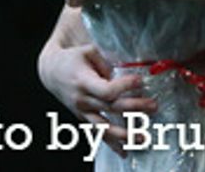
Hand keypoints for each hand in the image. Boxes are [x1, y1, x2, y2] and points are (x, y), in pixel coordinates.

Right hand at [37, 23, 152, 155]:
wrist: (51, 71)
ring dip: (125, 134)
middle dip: (135, 108)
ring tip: (143, 137)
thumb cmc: (72, 59)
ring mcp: (82, 112)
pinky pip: (98, 134)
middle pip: (111, 107)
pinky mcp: (83, 118)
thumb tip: (123, 75)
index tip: (140, 80)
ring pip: (104, 127)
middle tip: (153, 105)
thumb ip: (105, 62)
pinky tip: (125, 152)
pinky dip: (111, 144)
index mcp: (83, 81)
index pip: (106, 90)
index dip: (125, 86)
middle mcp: (82, 99)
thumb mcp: (87, 51)